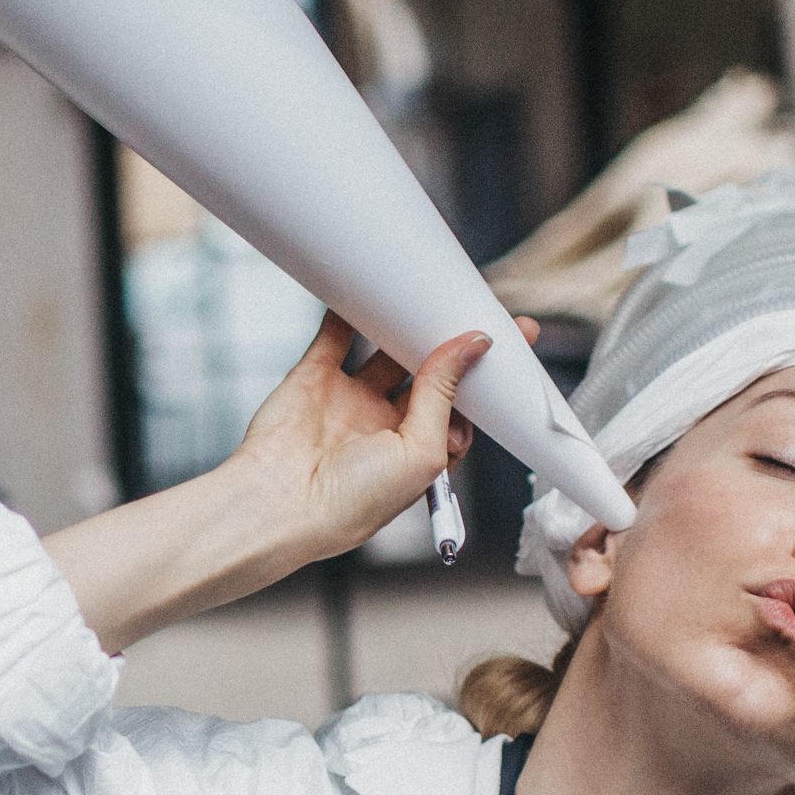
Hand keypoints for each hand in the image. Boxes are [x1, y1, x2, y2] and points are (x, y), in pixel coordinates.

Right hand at [231, 310, 514, 562]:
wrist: (280, 504)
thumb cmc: (353, 502)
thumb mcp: (421, 453)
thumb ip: (444, 395)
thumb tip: (472, 346)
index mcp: (419, 450)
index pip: (460, 404)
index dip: (483, 373)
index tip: (513, 335)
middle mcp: (387, 425)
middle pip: (428, 373)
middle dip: (451, 342)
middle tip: (476, 303)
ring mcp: (350, 400)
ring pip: (386, 352)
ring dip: (405, 325)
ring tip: (429, 293)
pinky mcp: (315, 379)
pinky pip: (335, 338)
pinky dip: (349, 315)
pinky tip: (369, 291)